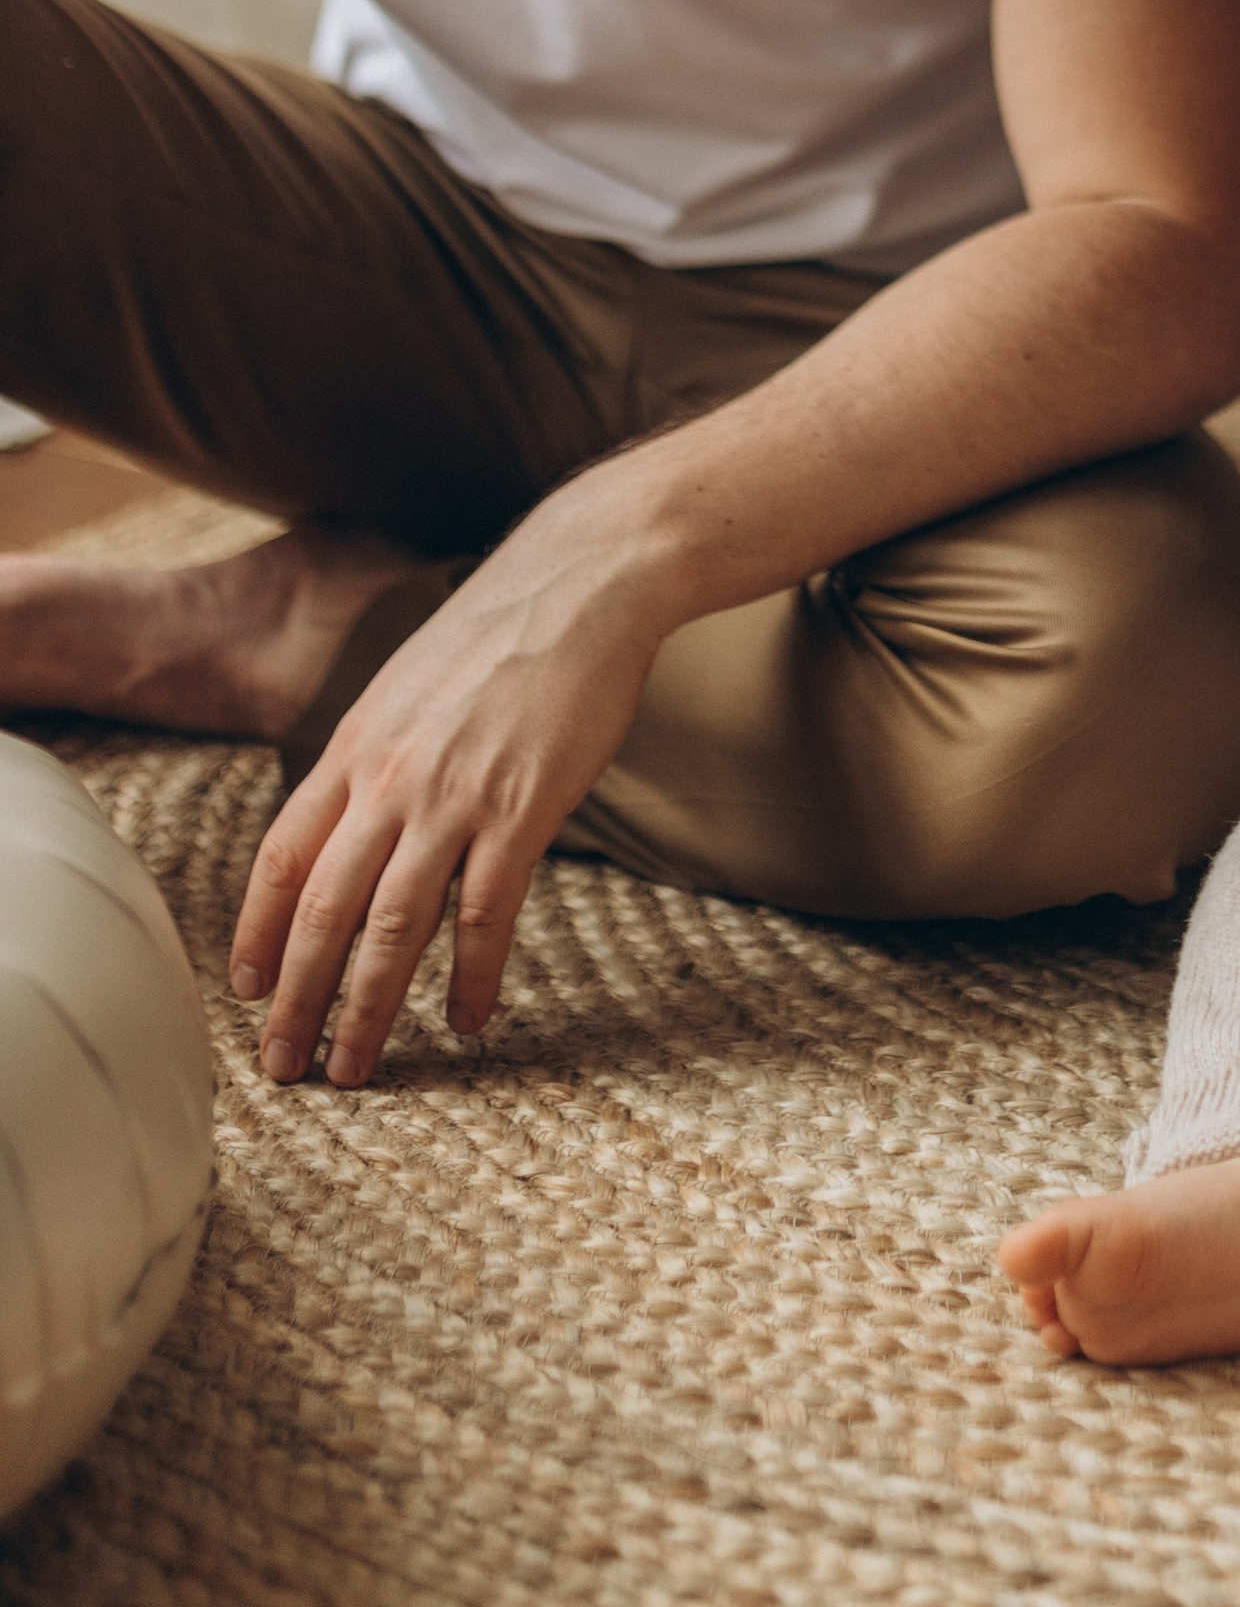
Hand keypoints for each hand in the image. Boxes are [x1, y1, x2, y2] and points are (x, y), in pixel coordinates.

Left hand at [228, 504, 667, 1086]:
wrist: (582, 582)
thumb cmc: (501, 635)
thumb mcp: (408, 688)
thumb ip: (374, 756)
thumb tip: (350, 820)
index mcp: (356, 747)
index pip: (282, 858)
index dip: (258, 932)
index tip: (247, 990)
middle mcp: (391, 777)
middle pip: (323, 910)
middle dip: (296, 999)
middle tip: (284, 1066)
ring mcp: (456, 794)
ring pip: (393, 927)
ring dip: (367, 1008)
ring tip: (355, 1067)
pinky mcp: (524, 807)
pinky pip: (487, 913)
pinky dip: (474, 975)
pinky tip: (470, 1016)